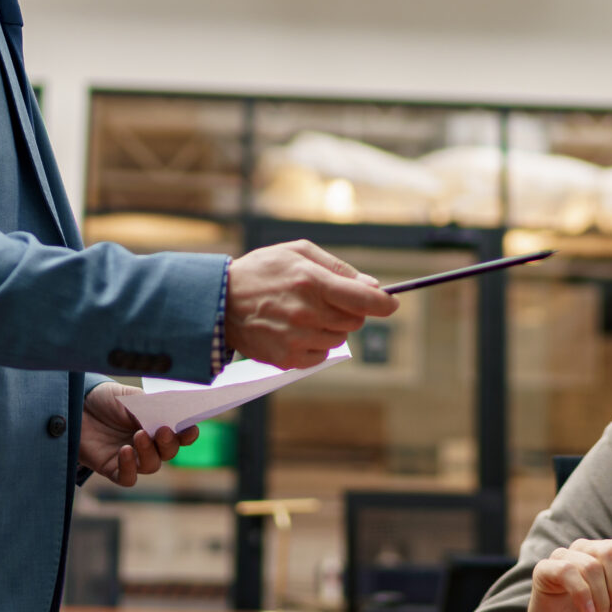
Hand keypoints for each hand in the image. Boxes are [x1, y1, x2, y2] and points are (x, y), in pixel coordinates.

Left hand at [79, 382, 197, 487]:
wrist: (74, 405)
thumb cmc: (104, 399)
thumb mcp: (128, 397)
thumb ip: (147, 407)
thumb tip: (166, 417)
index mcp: (155, 423)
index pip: (178, 434)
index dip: (187, 434)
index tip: (191, 429)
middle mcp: (146, 443)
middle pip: (168, 452)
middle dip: (169, 443)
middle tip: (162, 430)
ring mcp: (130, 457)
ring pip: (151, 466)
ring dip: (149, 453)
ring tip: (139, 436)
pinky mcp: (112, 468)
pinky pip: (128, 477)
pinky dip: (130, 467)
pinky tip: (125, 451)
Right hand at [223, 239, 397, 369]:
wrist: (219, 301)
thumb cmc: (263, 271)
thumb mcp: (298, 252)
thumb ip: (338, 268)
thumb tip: (372, 287)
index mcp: (312, 282)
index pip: (364, 300)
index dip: (384, 303)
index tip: (391, 304)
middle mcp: (307, 313)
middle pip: (355, 320)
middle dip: (350, 310)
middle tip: (327, 299)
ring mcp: (298, 339)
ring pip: (339, 338)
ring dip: (331, 326)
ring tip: (303, 312)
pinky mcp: (288, 358)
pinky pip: (321, 355)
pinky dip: (316, 343)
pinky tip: (295, 329)